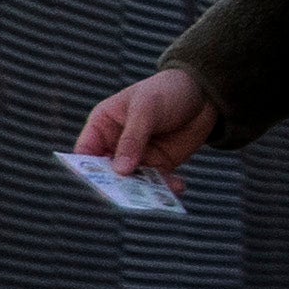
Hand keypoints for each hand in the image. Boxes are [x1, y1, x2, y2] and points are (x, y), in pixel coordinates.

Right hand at [78, 67, 217, 186]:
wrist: (203, 93)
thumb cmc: (166, 90)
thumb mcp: (146, 108)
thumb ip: (132, 138)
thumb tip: (120, 170)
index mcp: (102, 125)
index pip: (85, 153)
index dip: (87, 170)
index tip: (97, 184)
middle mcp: (116, 145)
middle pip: (107, 173)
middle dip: (115, 186)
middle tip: (126, 197)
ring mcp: (137, 157)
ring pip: (132, 181)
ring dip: (143, 191)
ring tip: (155, 197)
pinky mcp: (159, 165)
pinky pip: (157, 182)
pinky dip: (165, 187)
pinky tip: (177, 187)